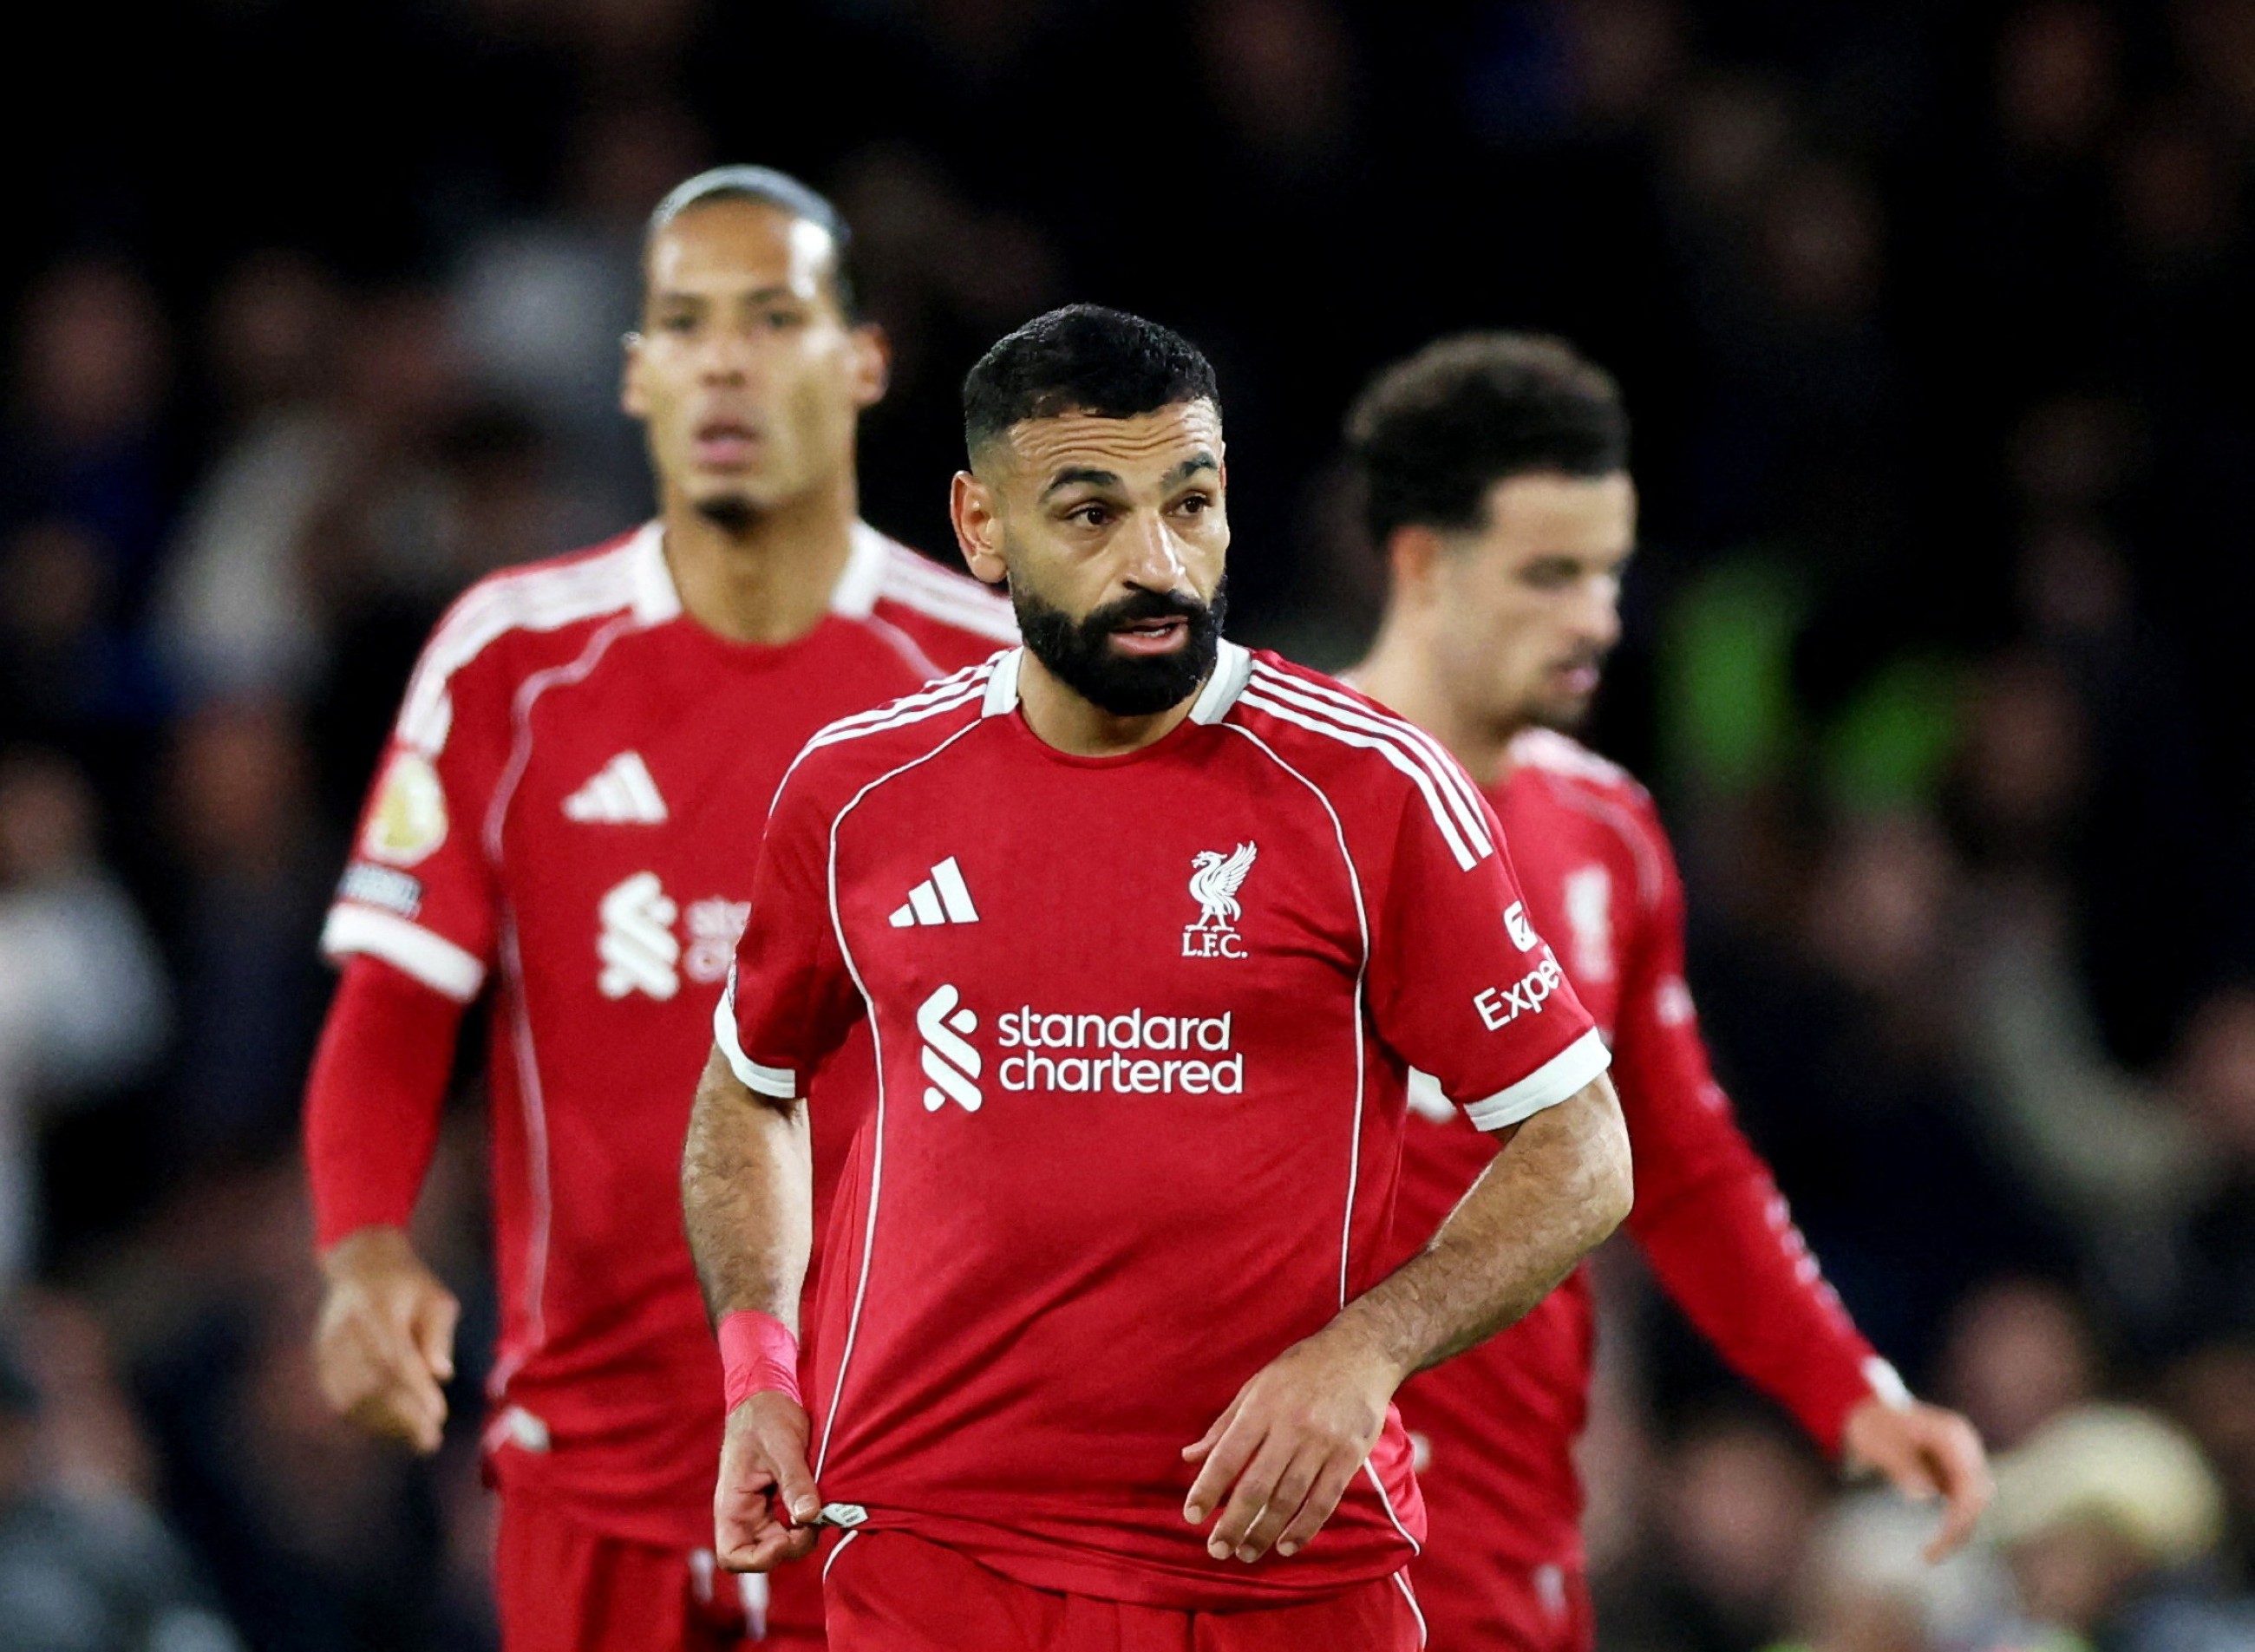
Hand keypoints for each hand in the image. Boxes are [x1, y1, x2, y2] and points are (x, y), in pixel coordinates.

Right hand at [312, 1226, 458, 1453]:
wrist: (361, 1266)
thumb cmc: (409, 1285)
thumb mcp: (435, 1297)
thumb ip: (438, 1333)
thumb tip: (441, 1374)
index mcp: (374, 1306)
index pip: (394, 1356)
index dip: (415, 1390)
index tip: (438, 1415)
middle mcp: (344, 1330)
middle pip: (369, 1383)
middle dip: (402, 1416)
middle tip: (432, 1438)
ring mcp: (327, 1348)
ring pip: (352, 1398)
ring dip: (385, 1424)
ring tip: (419, 1438)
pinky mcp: (321, 1363)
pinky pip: (340, 1400)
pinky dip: (367, 1420)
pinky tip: (394, 1430)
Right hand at [716, 1392, 821, 1571]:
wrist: (767, 1396)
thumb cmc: (765, 1417)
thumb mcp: (783, 1447)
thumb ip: (795, 1482)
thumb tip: (810, 1516)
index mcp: (732, 1504)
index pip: (732, 1555)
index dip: (759, 1559)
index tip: (785, 1539)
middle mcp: (743, 1513)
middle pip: (762, 1554)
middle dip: (791, 1545)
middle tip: (815, 1520)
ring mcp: (760, 1509)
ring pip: (780, 1542)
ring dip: (802, 1534)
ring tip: (819, 1507)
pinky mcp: (776, 1502)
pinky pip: (790, 1525)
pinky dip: (806, 1521)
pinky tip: (819, 1503)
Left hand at [1181, 1323, 1402, 1564]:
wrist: (1362, 1352)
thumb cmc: (1301, 1369)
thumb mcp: (1257, 1386)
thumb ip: (1224, 1425)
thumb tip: (1189, 1457)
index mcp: (1262, 1407)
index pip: (1228, 1455)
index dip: (1207, 1488)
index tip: (1191, 1516)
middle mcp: (1291, 1426)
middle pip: (1257, 1486)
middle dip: (1234, 1523)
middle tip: (1217, 1550)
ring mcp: (1323, 1443)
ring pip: (1289, 1499)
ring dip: (1265, 1532)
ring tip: (1247, 1553)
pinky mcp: (1350, 1455)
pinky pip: (1324, 1500)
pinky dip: (1304, 1528)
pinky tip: (1286, 1546)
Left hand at [1842, 1395, 1991, 1560]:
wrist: (1867, 1411)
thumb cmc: (1871, 1425)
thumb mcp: (1877, 1442)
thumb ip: (1901, 1465)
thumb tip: (1925, 1495)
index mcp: (1952, 1435)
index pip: (1971, 1483)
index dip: (1961, 1516)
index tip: (1941, 1540)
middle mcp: (1965, 1447)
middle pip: (1978, 1496)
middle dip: (1960, 1528)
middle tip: (1930, 1556)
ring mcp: (1963, 1459)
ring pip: (1974, 1504)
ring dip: (1958, 1530)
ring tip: (1930, 1554)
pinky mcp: (1955, 1472)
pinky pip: (1962, 1503)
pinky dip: (1952, 1523)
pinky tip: (1934, 1544)